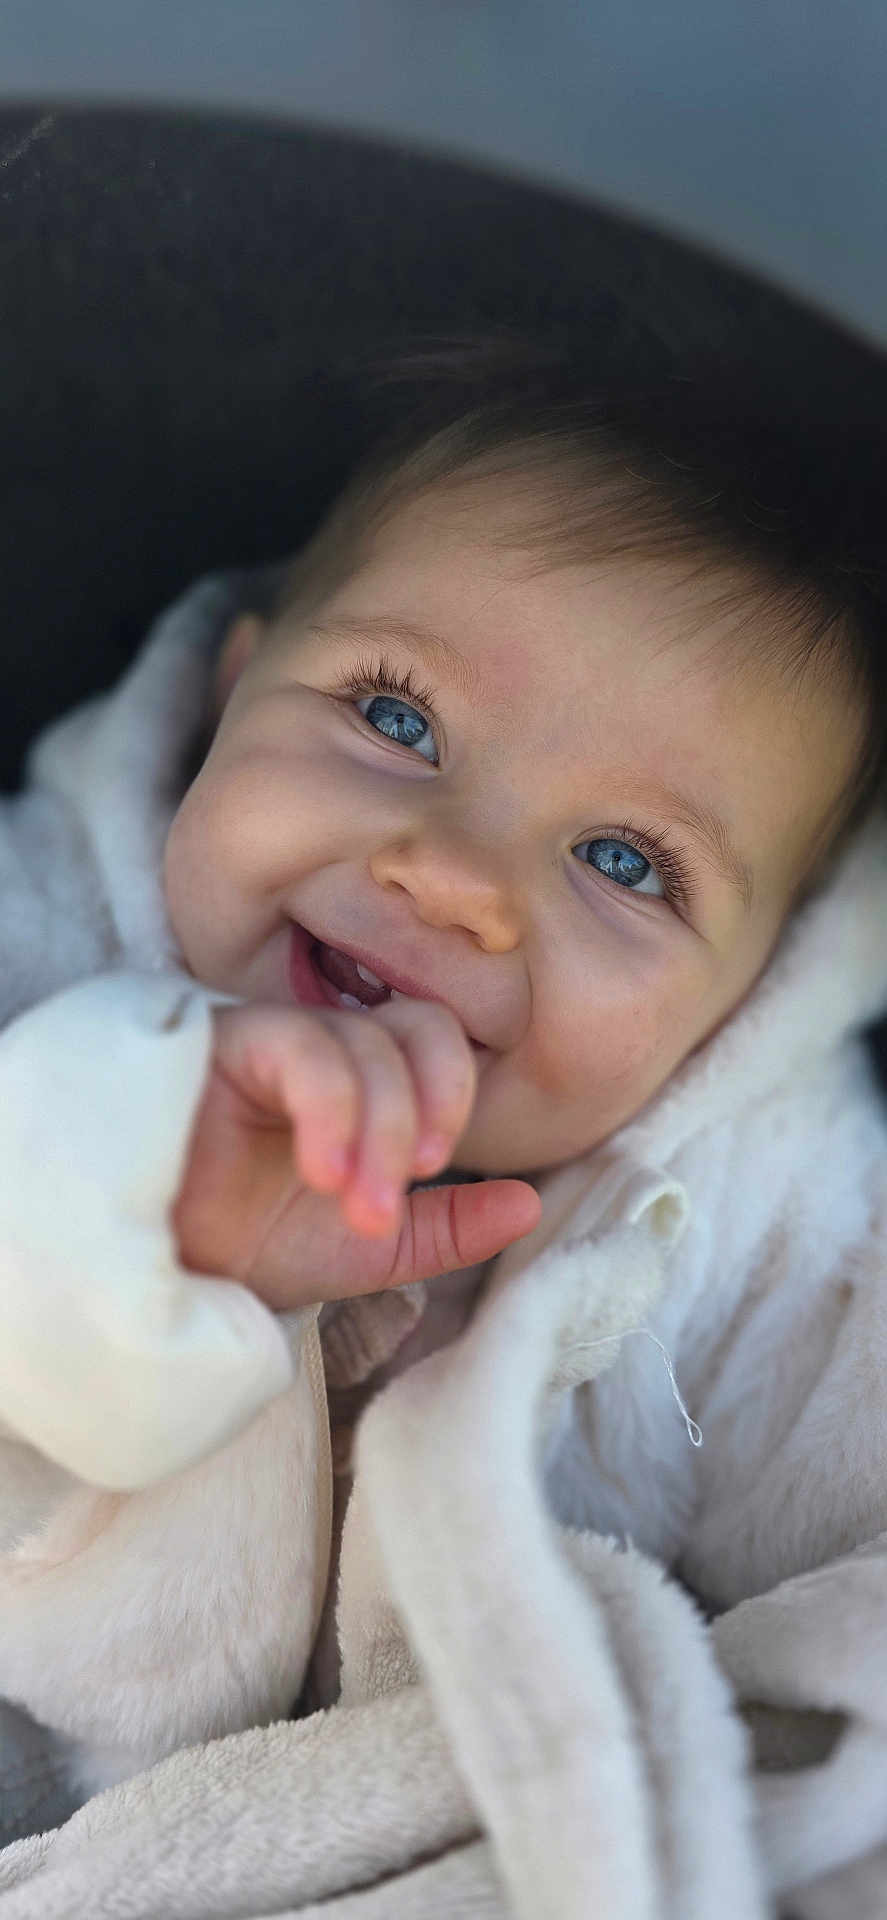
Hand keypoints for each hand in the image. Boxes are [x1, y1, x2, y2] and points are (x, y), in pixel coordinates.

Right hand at [171, 997, 540, 1308]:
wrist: (150, 1266)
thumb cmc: (243, 1249)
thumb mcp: (364, 1251)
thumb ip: (445, 1229)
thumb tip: (530, 1206)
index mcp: (362, 1082)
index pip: (435, 1038)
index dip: (454, 1093)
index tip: (437, 1170)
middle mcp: (321, 1048)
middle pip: (416, 1026)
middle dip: (427, 1111)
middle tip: (397, 1193)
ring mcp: (271, 1039)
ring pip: (363, 1042)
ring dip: (379, 1130)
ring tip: (354, 1209)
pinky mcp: (222, 1040)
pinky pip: (302, 1045)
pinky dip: (332, 1109)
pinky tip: (321, 1171)